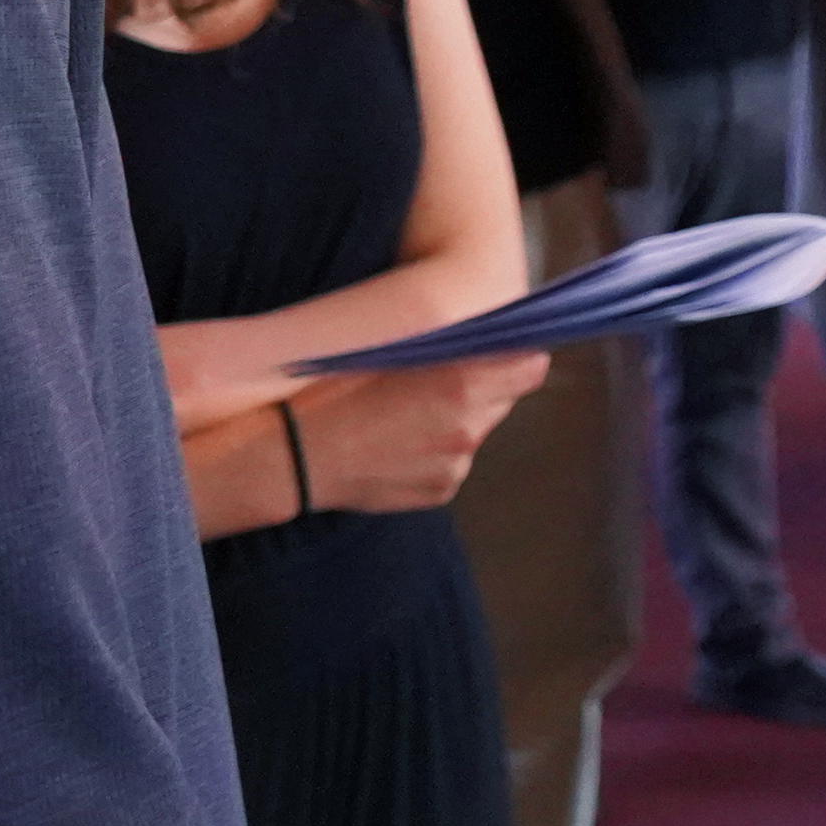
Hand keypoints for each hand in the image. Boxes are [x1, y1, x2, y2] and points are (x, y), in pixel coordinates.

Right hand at [287, 353, 547, 512]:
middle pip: (503, 398)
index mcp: (462, 382)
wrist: (295, 454)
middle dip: (483, 386)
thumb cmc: (335, 387)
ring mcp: (456, 464)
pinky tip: (396, 443)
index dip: (516, 354)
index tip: (501, 349)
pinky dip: (435, 452)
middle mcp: (468, 426)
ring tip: (406, 413)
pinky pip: (452, 462)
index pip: (529, 366)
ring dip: (456, 420)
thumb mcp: (392, 348)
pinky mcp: (440, 491)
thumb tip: (484, 335)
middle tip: (441, 378)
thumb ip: (449, 345)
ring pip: (475, 431)